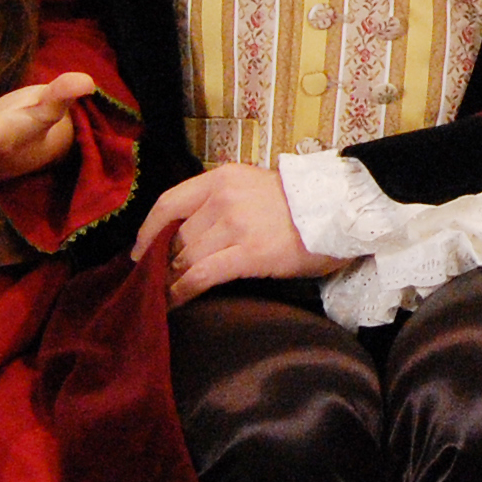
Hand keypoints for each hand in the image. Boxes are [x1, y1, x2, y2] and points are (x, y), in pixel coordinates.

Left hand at [133, 161, 344, 306]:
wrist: (343, 210)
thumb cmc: (303, 204)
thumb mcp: (255, 188)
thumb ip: (223, 202)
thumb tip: (189, 236)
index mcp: (223, 177)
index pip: (168, 203)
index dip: (147, 231)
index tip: (139, 251)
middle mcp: (224, 197)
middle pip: (177, 237)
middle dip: (165, 263)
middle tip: (161, 282)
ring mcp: (236, 225)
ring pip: (185, 258)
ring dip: (171, 280)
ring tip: (165, 296)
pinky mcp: (249, 253)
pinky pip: (201, 276)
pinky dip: (182, 292)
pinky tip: (174, 304)